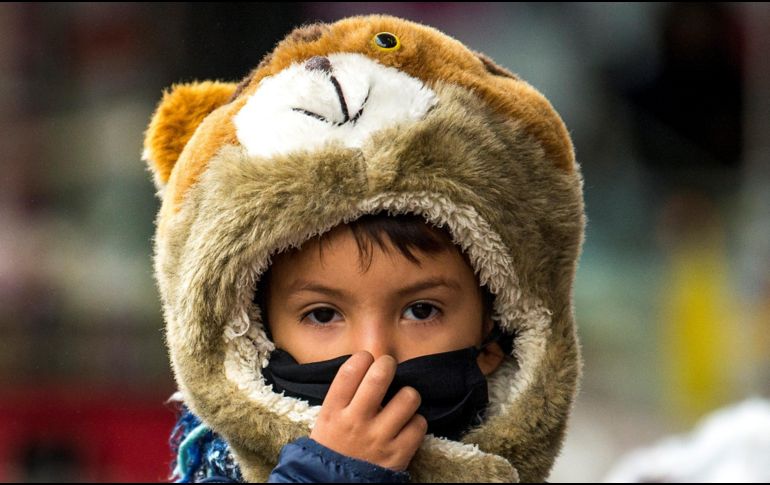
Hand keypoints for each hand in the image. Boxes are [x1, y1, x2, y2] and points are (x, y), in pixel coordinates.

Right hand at [309, 351, 426, 471]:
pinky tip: (406, 425)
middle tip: (388, 367)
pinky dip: (416, 422)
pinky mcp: (398, 454)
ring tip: (401, 401)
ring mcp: (378, 438)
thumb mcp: (325, 420)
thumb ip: (343, 396)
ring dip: (407, 395)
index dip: (363, 357)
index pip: (350, 371)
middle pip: (380, 376)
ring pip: (408, 397)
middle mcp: (356, 422)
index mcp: (333, 412)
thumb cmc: (333, 448)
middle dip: (388, 364)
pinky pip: (419, 424)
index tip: (367, 359)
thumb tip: (367, 365)